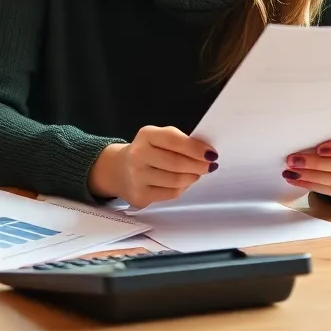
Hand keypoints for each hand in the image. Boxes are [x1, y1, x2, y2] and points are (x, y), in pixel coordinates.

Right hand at [87, 126, 217, 206]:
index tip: (211, 153)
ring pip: (175, 180)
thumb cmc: (147, 151)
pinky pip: (170, 193)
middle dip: (198, 165)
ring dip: (192, 177)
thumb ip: (178, 141)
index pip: (173, 139)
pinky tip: (183, 183)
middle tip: (210, 166)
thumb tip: (206, 153)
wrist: (119, 169)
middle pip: (176, 163)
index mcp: (145, 135)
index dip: (195, 147)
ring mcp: (137, 176)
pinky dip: (182, 188)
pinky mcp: (140, 195)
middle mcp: (138, 154)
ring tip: (196, 173)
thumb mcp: (158, 138)